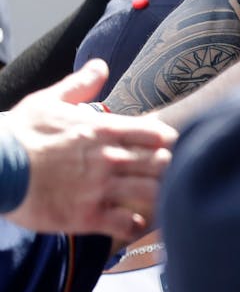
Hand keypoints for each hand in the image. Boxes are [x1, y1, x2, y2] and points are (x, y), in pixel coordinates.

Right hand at [1, 60, 175, 240]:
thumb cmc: (19, 133)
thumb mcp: (49, 100)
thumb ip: (80, 85)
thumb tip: (100, 66)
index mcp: (105, 130)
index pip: (158, 135)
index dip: (167, 143)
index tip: (163, 148)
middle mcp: (109, 158)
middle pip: (162, 164)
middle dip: (166, 169)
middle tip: (160, 175)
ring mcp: (99, 188)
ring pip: (152, 193)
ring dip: (157, 196)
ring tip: (153, 199)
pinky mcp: (86, 216)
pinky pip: (127, 225)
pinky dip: (135, 225)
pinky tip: (133, 222)